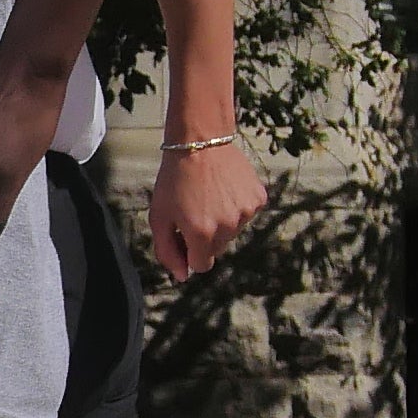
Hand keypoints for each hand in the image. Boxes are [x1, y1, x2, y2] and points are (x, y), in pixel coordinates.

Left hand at [146, 133, 268, 278]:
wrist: (200, 141)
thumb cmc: (174, 179)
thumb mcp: (159, 216)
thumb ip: (167, 251)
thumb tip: (182, 276)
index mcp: (202, 234)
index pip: (201, 265)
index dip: (190, 251)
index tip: (184, 233)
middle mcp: (228, 227)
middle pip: (217, 249)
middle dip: (205, 236)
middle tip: (194, 209)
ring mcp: (246, 212)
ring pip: (232, 231)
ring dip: (222, 221)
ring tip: (209, 195)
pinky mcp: (258, 198)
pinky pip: (245, 213)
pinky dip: (236, 206)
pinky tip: (224, 188)